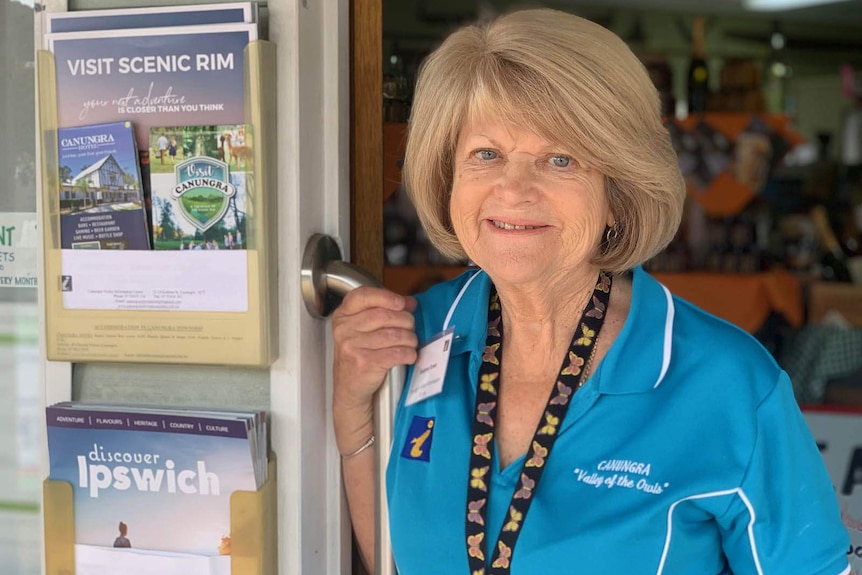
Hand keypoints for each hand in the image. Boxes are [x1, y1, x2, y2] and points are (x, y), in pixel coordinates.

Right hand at [332, 287, 417, 450]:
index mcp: (342, 316)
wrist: (350, 389)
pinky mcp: (365, 364)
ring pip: (393, 334)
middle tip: (411, 327)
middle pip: (383, 315)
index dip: (385, 296)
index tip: (402, 303)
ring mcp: (352, 347)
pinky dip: (409, 353)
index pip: (362, 296)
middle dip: (405, 320)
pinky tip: (410, 355)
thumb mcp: (363, 330)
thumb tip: (411, 303)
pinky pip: (396, 353)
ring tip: (412, 342)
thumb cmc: (359, 355)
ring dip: (410, 338)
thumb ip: (384, 311)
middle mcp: (344, 330)